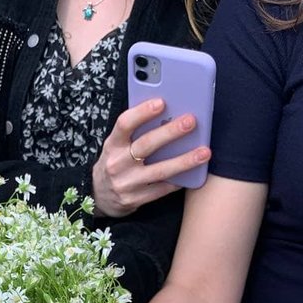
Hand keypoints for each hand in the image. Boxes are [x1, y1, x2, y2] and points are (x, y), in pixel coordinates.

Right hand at [91, 99, 210, 218]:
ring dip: (184, 161)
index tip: (161, 102)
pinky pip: (161, 190)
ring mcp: (126, 183)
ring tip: (204, 152)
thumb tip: (167, 113)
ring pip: (159, 171)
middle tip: (191, 121)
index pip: (124, 124)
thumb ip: (135, 131)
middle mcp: (117, 163)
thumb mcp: (117, 145)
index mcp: (113, 144)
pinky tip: (193, 174)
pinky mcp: (134, 200)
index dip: (142, 112)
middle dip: (170, 132)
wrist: (98, 196)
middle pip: (146, 145)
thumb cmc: (116, 162)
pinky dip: (178, 181)